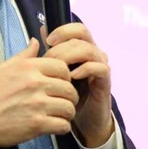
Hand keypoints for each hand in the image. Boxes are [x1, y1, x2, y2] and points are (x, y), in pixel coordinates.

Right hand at [0, 38, 78, 146]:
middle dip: (69, 96)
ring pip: (69, 107)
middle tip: (62, 102)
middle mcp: (35, 83)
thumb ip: (24, 55)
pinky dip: (62, 127)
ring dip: (67, 113)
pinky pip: (63, 125)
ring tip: (59, 115)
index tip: (60, 84)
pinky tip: (54, 126)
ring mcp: (37, 104)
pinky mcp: (37, 125)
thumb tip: (37, 41)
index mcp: (28, 67)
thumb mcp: (3, 68)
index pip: (62, 67)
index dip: (65, 77)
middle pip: (69, 88)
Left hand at [42, 22, 113, 147]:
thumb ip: (51, 51)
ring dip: (71, 56)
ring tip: (59, 69)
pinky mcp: (105, 80)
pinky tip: (72, 76)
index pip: (78, 28)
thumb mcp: (55, 72)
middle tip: (48, 59)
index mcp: (82, 47)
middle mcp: (94, 53)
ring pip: (89, 50)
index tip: (48, 40)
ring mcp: (100, 66)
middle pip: (82, 36)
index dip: (64, 30)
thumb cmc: (67, 94)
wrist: (82, 120)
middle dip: (62, 46)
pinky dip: (85, 69)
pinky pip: (99, 67)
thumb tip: (42, 29)